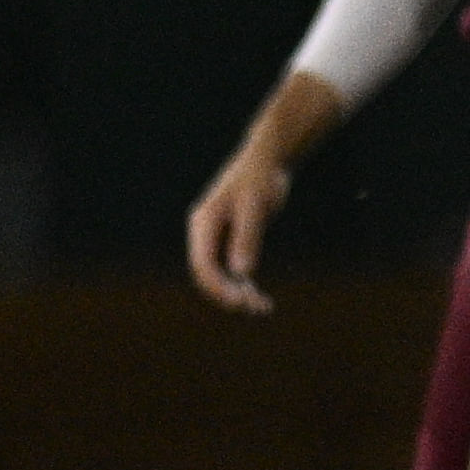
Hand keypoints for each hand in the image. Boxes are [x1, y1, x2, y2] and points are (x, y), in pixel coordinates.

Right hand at [186, 140, 291, 315]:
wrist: (267, 161)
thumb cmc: (259, 179)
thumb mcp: (254, 207)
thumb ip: (247, 238)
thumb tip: (241, 273)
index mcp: (203, 224)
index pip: (202, 264)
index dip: (217, 285)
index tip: (240, 300)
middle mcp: (205, 234)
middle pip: (207, 274)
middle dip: (227, 293)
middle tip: (254, 307)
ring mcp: (216, 238)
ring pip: (219, 276)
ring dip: (238, 293)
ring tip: (263, 308)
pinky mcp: (231, 241)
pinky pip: (231, 270)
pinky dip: (244, 285)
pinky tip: (261, 298)